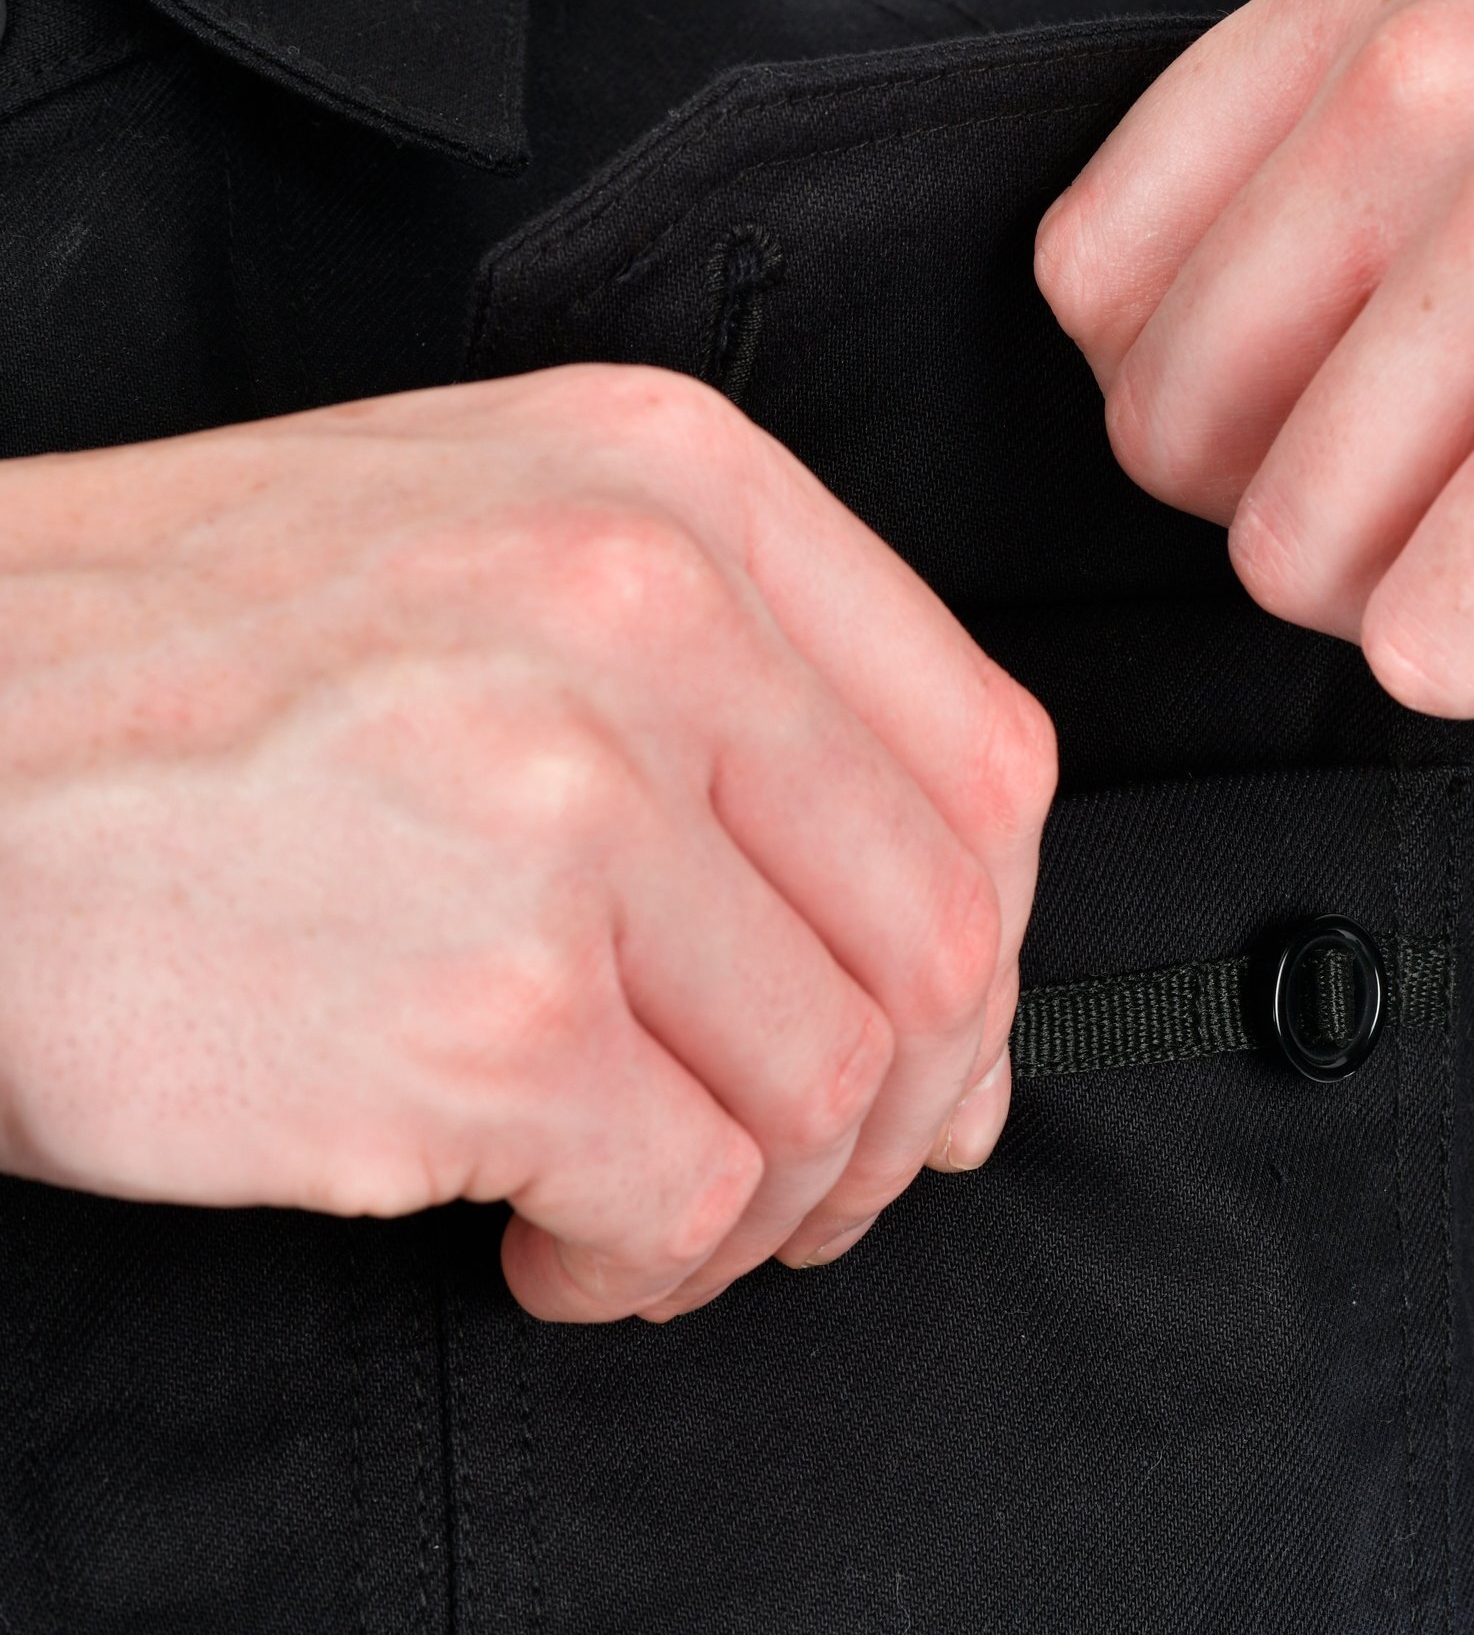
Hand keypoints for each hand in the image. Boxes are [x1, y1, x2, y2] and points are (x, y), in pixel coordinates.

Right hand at [0, 366, 1053, 1320]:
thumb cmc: (206, 656)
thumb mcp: (506, 552)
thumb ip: (755, 722)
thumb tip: (951, 996)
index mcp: (684, 487)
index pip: (989, 753)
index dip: (992, 935)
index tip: (939, 1039)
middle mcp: (652, 619)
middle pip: (940, 933)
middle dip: (906, 1107)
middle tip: (813, 1176)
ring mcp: (570, 808)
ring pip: (835, 1086)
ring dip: (774, 1202)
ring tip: (655, 1211)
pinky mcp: (481, 1008)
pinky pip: (689, 1197)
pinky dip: (647, 1259)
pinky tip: (549, 1236)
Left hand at [1037, 0, 1473, 716]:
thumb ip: (1382, 137)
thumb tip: (1226, 330)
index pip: (1095, 271)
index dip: (1190, 401)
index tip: (1315, 420)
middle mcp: (1437, 86)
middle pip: (1176, 441)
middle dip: (1319, 510)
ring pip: (1296, 564)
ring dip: (1454, 587)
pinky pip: (1445, 649)